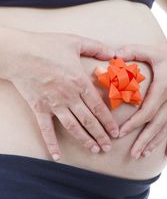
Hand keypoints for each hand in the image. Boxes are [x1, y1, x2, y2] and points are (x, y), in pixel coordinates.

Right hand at [7, 30, 118, 160]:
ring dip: (85, 140)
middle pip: (89, 120)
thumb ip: (97, 47)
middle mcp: (69, 96)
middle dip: (100, 135)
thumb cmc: (47, 45)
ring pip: (73, 127)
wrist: (19, 53)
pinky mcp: (39, 109)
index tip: (116, 132)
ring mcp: (53, 104)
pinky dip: (52, 144)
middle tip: (108, 147)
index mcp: (79, 82)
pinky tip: (57, 157)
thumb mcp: (75, 41)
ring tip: (94, 150)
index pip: (98, 106)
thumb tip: (114, 53)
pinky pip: (46, 130)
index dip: (108, 121)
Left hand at [115, 31, 166, 158]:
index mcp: (164, 88)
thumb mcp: (155, 50)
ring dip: (155, 143)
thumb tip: (113, 54)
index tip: (120, 133)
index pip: (147, 111)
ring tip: (143, 155)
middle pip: (157, 125)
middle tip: (132, 154)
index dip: (134, 124)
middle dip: (144, 141)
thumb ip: (134, 51)